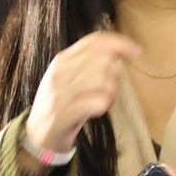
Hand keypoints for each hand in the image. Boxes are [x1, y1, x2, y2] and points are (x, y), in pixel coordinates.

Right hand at [25, 31, 141, 155]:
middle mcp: (60, 71)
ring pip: (102, 80)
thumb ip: (89, 63)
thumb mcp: (69, 77)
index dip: (119, 43)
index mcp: (63, 59)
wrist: (37, 134)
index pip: (94, 41)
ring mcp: (60, 92)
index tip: (137, 51)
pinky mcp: (63, 113)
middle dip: (115, 75)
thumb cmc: (60, 102)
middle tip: (112, 90)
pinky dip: (104, 105)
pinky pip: (96, 102)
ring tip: (105, 101)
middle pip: (103, 59)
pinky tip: (99, 110)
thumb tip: (119, 53)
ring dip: (112, 92)